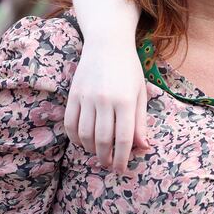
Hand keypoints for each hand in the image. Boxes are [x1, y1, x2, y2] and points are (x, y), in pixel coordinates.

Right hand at [64, 37, 148, 172]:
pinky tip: (83, 142)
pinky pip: (70, 123)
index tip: (122, 168)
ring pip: (85, 134)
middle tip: (109, 165)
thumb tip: (143, 147)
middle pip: (103, 139)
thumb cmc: (128, 69)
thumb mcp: (140, 93)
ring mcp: (87, 97)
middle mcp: (105, 100)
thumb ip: (140, 121)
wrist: (107, 44)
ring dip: (90, 149)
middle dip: (106, 158)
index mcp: (126, 100)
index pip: (124, 137)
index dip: (123, 157)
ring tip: (98, 154)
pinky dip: (75, 138)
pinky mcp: (73, 94)